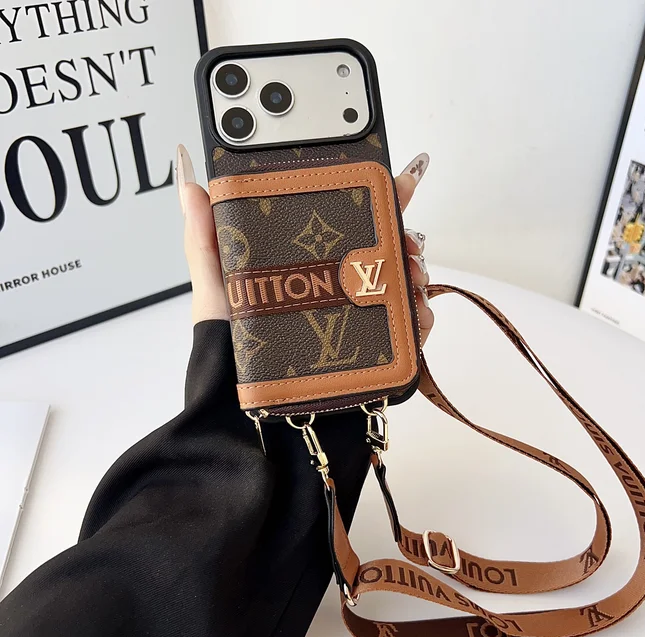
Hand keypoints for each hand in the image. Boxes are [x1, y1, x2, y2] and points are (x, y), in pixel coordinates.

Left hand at [176, 145, 433, 344]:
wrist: (243, 410)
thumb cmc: (228, 351)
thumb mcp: (214, 289)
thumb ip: (205, 239)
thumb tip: (189, 185)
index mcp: (307, 269)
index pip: (348, 225)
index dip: (378, 200)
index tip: (400, 182)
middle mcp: (335, 291)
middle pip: (384, 254)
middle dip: (404, 239)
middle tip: (407, 240)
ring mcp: (357, 322)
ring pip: (402, 288)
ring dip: (415, 275)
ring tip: (411, 276)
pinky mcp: (372, 355)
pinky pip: (408, 332)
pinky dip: (420, 319)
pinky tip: (416, 312)